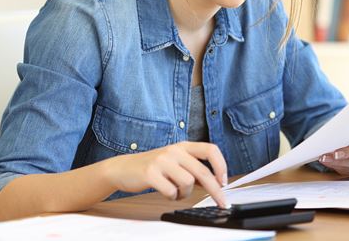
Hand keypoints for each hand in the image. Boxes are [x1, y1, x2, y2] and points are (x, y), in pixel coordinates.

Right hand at [105, 141, 227, 206]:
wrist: (124, 168)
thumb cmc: (154, 167)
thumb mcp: (176, 163)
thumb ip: (194, 170)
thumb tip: (216, 183)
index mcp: (183, 146)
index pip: (210, 150)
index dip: (221, 165)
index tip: (224, 181)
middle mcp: (174, 150)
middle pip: (202, 172)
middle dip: (215, 190)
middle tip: (221, 202)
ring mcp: (162, 160)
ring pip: (188, 183)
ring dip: (185, 194)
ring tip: (176, 192)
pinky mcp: (151, 173)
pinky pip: (171, 191)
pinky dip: (172, 197)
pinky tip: (166, 192)